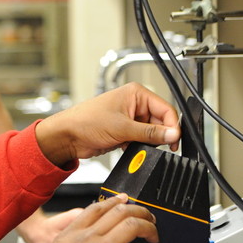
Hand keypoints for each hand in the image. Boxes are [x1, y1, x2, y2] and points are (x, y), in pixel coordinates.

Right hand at [26, 194, 158, 242]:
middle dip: (139, 212)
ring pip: (132, 227)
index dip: (114, 201)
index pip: (97, 208)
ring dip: (148, 228)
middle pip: (119, 212)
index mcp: (73, 233)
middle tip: (148, 218)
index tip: (124, 201)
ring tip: (153, 235)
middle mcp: (87, 238)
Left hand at [34, 82, 179, 167]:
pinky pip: (141, 140)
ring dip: (147, 142)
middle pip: (160, 122)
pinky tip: (128, 148)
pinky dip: (138, 146)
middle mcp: (135, 104)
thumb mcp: (123, 128)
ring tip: (135, 145)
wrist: (68, 136)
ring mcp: (129, 118)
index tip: (175, 140)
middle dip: (158, 136)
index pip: (165, 108)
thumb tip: (172, 134)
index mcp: (136, 94)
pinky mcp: (125, 131)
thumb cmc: (86, 121)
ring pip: (151, 133)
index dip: (172, 126)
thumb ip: (150, 133)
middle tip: (156, 146)